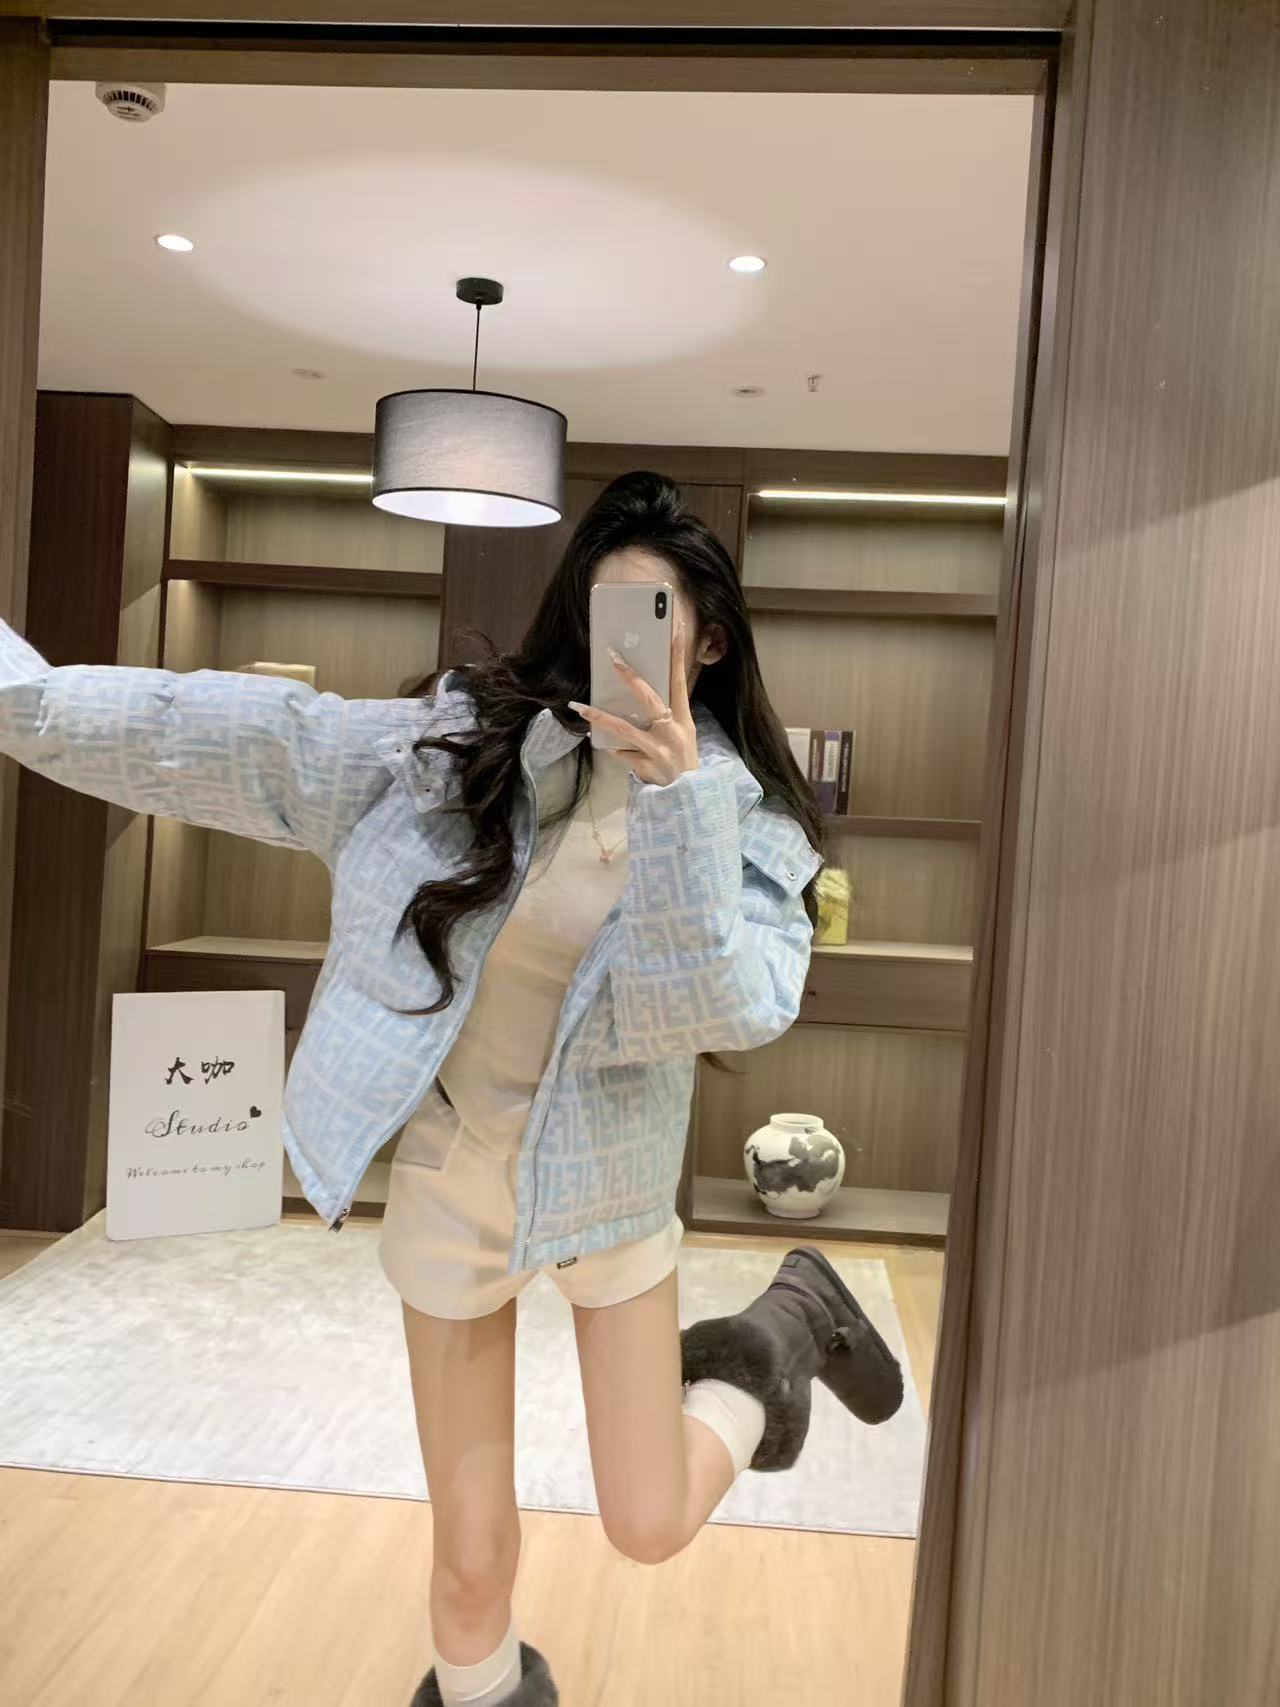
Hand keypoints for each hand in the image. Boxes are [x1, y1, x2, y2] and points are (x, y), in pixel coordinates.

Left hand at [569, 618, 698, 785]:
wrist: (691, 799)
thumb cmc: (684, 762)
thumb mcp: (683, 736)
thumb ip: (666, 717)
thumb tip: (639, 697)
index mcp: (684, 720)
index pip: (680, 682)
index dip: (677, 656)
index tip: (672, 630)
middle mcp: (672, 731)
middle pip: (648, 698)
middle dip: (630, 677)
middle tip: (612, 658)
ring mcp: (658, 750)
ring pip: (623, 728)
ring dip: (598, 716)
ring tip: (577, 706)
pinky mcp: (645, 766)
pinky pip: (622, 754)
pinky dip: (615, 750)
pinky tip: (604, 746)